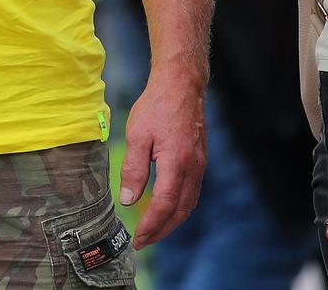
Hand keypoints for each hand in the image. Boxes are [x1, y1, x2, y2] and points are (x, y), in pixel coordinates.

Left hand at [116, 71, 205, 248]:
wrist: (181, 85)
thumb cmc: (157, 106)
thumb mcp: (137, 136)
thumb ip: (133, 169)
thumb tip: (128, 199)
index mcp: (176, 162)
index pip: (165, 204)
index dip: (151, 225)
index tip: (138, 238)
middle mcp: (193, 167)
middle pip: (181, 210)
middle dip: (162, 230)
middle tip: (144, 241)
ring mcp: (199, 164)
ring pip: (189, 203)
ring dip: (172, 221)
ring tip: (154, 230)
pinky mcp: (199, 159)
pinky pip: (192, 191)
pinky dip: (180, 206)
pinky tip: (167, 207)